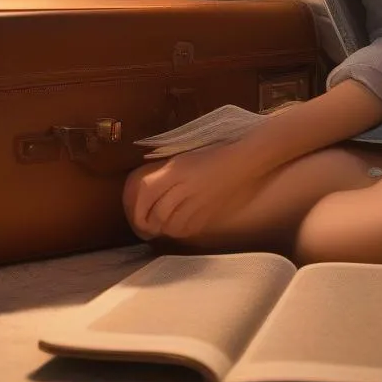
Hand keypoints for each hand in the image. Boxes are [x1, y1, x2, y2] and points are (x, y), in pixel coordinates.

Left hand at [131, 142, 257, 239]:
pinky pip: (189, 227)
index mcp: (177, 168)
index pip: (146, 189)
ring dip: (164, 227)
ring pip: (172, 224)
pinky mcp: (211, 212)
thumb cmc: (216, 152)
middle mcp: (185, 185)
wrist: (246, 159)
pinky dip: (180, 230)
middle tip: (145, 224)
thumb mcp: (185, 156)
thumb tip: (147, 188)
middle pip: (158, 212)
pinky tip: (180, 225)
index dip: (137, 205)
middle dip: (148, 222)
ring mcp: (199, 201)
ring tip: (161, 226)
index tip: (135, 212)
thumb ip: (167, 172)